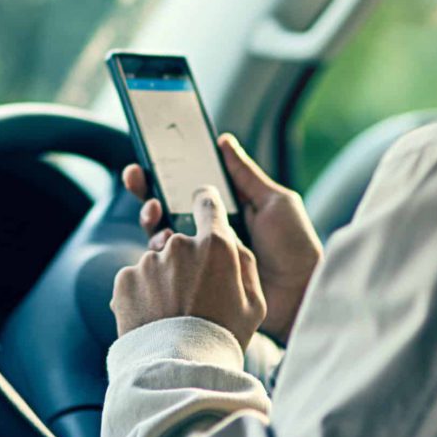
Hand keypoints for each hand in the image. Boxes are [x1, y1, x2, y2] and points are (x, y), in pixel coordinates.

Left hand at [110, 186, 265, 348]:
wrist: (178, 372)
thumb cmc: (222, 338)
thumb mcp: (254, 303)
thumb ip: (245, 262)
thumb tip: (231, 240)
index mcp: (216, 245)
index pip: (208, 204)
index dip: (206, 205)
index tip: (203, 207)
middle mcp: (179, 245)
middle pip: (181, 240)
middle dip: (186, 260)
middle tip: (192, 294)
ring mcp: (149, 261)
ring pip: (157, 261)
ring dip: (163, 278)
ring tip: (172, 313)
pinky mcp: (125, 280)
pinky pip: (136, 278)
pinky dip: (142, 293)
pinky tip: (153, 316)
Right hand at [124, 133, 322, 343]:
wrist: (300, 295)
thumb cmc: (294, 246)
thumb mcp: (274, 202)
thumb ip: (245, 175)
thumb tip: (223, 141)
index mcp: (227, 211)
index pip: (191, 188)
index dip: (168, 174)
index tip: (150, 157)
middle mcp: (210, 233)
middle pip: (170, 208)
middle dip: (147, 191)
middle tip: (136, 177)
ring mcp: (202, 258)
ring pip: (164, 235)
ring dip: (152, 219)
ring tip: (154, 211)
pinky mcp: (197, 282)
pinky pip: (170, 265)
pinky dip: (160, 250)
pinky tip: (162, 242)